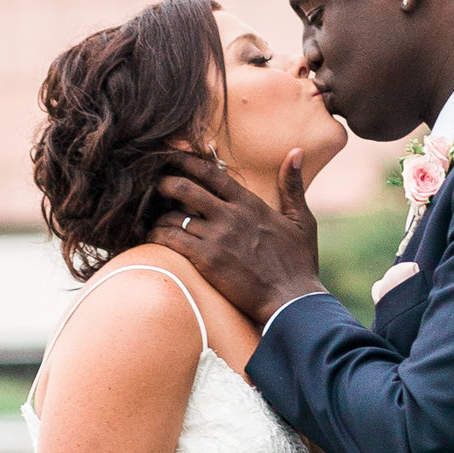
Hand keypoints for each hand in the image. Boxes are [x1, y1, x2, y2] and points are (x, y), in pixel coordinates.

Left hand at [154, 146, 324, 325]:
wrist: (293, 300)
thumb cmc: (298, 264)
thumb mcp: (302, 220)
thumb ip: (293, 185)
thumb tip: (295, 152)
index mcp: (250, 204)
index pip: (212, 173)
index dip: (187, 162)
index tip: (171, 156)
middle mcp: (230, 216)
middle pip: (185, 188)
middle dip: (164, 183)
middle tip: (154, 186)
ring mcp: (217, 237)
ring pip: (173, 216)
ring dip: (158, 215)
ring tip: (151, 218)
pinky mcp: (207, 260)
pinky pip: (171, 240)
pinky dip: (157, 236)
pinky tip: (153, 238)